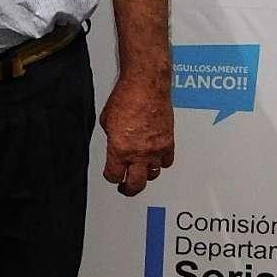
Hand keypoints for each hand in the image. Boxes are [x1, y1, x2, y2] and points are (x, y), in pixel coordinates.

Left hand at [100, 75, 174, 196]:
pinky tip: (155, 158)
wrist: (146, 87)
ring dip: (145, 174)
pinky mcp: (169, 144)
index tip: (111, 176)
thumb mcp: (107, 121)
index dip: (111, 177)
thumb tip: (115, 144)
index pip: (114, 175)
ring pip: (153, 174)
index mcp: (119, 149)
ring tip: (140, 171)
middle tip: (125, 188)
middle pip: (136, 184)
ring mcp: (156, 150)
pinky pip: (166, 162)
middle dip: (129, 189)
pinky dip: (161, 162)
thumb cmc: (125, 98)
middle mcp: (139, 153)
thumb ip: (111, 137)